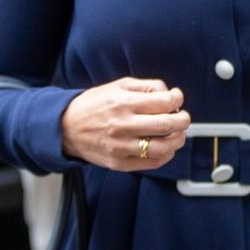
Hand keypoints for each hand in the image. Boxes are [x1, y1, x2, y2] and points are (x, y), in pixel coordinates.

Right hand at [60, 78, 190, 170]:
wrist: (66, 128)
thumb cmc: (93, 105)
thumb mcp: (117, 86)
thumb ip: (145, 86)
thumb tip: (169, 93)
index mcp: (123, 102)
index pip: (163, 101)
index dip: (177, 99)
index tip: (177, 98)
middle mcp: (122, 125)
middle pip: (167, 125)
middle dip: (183, 120)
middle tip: (183, 118)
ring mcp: (121, 146)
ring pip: (163, 147)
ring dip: (178, 140)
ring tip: (178, 134)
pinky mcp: (119, 162)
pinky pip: (151, 163)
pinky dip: (166, 155)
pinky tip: (166, 147)